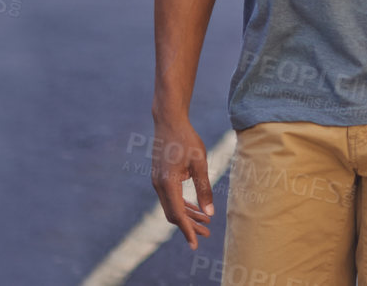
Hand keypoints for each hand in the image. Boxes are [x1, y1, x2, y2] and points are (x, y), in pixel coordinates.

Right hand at [150, 117, 213, 248]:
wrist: (169, 122)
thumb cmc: (187, 140)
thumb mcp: (200, 162)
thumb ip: (205, 188)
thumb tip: (209, 213)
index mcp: (167, 183)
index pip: (177, 214)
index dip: (187, 230)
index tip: (195, 243)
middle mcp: (158, 186)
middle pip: (173, 214)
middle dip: (189, 226)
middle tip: (206, 234)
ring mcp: (157, 182)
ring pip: (172, 206)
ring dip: (187, 216)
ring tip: (205, 224)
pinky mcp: (160, 178)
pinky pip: (171, 198)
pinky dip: (183, 205)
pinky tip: (195, 208)